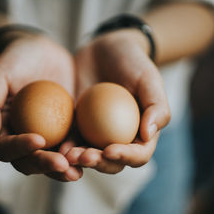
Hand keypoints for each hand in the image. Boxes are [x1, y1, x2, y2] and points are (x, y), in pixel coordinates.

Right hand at [0, 32, 81, 180]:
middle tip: (61, 163)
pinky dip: (79, 154)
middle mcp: (20, 139)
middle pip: (28, 161)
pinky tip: (92, 155)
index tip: (38, 139)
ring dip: (63, 169)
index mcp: (0, 131)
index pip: (5, 148)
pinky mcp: (64, 132)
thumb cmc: (15, 59)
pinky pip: (71, 147)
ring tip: (77, 170)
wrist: (40, 50)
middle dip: (44, 164)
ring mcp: (44, 137)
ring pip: (50, 160)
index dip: (20, 148)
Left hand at [61, 29, 170, 173]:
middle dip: (98, 164)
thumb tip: (149, 135)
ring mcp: (97, 135)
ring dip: (78, 160)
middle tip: (84, 156)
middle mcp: (120, 140)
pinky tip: (57, 145)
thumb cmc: (133, 62)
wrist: (106, 49)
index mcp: (142, 135)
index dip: (126, 157)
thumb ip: (156, 106)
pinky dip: (64, 146)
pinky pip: (71, 140)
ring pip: (89, 156)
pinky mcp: (78, 127)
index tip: (110, 150)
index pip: (138, 155)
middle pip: (112, 162)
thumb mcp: (149, 78)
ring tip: (67, 155)